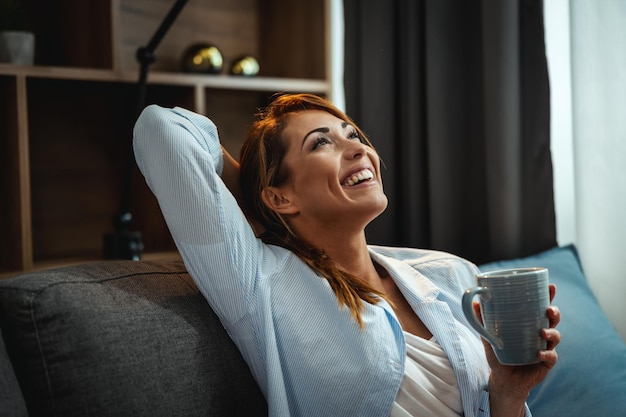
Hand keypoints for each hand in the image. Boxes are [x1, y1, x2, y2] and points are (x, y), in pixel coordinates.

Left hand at [478, 284, 560, 414]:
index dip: (548, 296)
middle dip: (554, 312)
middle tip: (549, 309)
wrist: (503, 380)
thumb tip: (474, 303)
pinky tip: (539, 353)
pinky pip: (551, 356)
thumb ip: (483, 322)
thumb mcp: (489, 337)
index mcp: (530, 323)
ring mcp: (545, 347)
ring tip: (543, 332)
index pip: (541, 306)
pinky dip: (547, 354)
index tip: (551, 286)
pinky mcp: (546, 363)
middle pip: (553, 319)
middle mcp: (541, 333)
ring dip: (552, 332)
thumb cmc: (499, 354)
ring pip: (555, 336)